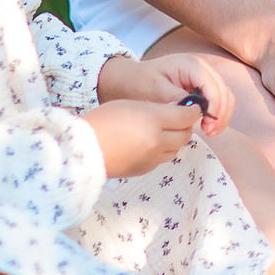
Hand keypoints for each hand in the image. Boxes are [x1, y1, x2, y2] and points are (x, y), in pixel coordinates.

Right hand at [82, 99, 199, 176]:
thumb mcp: (130, 105)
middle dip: (185, 125)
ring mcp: (151, 158)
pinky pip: (162, 159)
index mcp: (153, 120)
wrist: (81, 150)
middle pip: (185, 134)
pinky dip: (162, 150)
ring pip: (176, 148)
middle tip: (179, 118)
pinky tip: (150, 143)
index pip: (187, 116)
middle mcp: (157, 141)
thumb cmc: (102, 121)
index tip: (192, 106)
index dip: (193, 110)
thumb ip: (155, 108)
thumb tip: (175, 110)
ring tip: (164, 131)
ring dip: (175, 139)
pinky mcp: (144, 169)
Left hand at [96, 53, 234, 134]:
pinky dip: (217, 113)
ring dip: (222, 114)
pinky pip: (217, 100)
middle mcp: (201, 68)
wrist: (130, 79)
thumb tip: (193, 111)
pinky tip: (208, 126)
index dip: (215, 105)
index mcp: (190, 65)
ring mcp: (203, 77)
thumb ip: (175, 98)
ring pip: (225, 95)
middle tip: (211, 131)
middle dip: (221, 112)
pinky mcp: (202, 87)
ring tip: (211, 131)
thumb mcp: (155, 90)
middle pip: (223, 90)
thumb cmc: (140, 82)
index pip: (212, 84)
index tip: (208, 124)